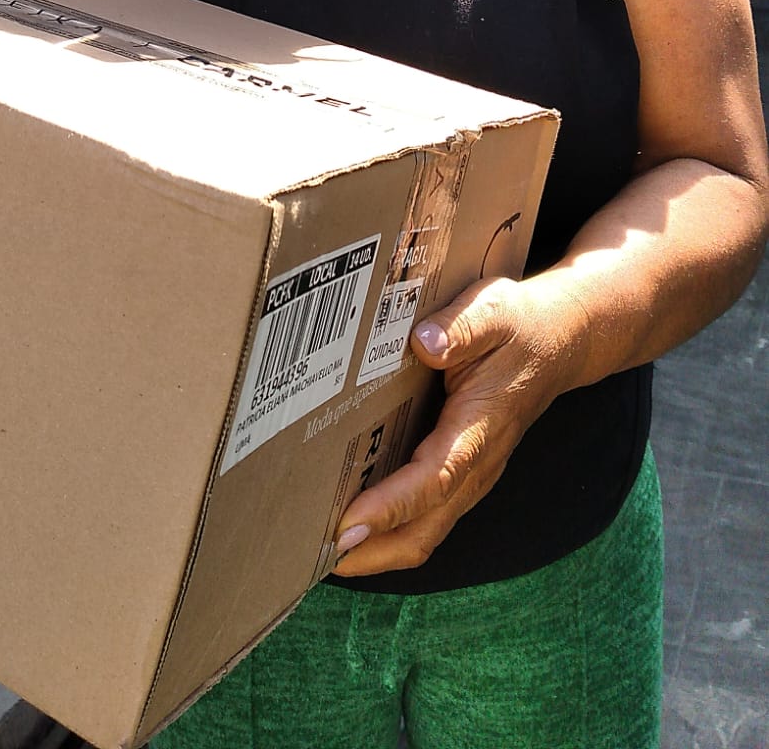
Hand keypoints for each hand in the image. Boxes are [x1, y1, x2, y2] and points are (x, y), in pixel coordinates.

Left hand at [333, 273, 586, 576]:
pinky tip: (352, 522)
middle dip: (372, 551)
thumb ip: (461, 329)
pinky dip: (389, 531)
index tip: (346, 524)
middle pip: (424, 529)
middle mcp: (476, 466)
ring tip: (320, 552)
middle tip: (313, 557)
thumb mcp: (492, 312)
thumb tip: (424, 344)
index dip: (390, 506)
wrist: (557, 342)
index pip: (434, 479)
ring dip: (377, 550)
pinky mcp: (462, 475)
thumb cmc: (518, 326)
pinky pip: (426, 518)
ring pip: (425, 532)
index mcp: (479, 428)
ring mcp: (470, 476)